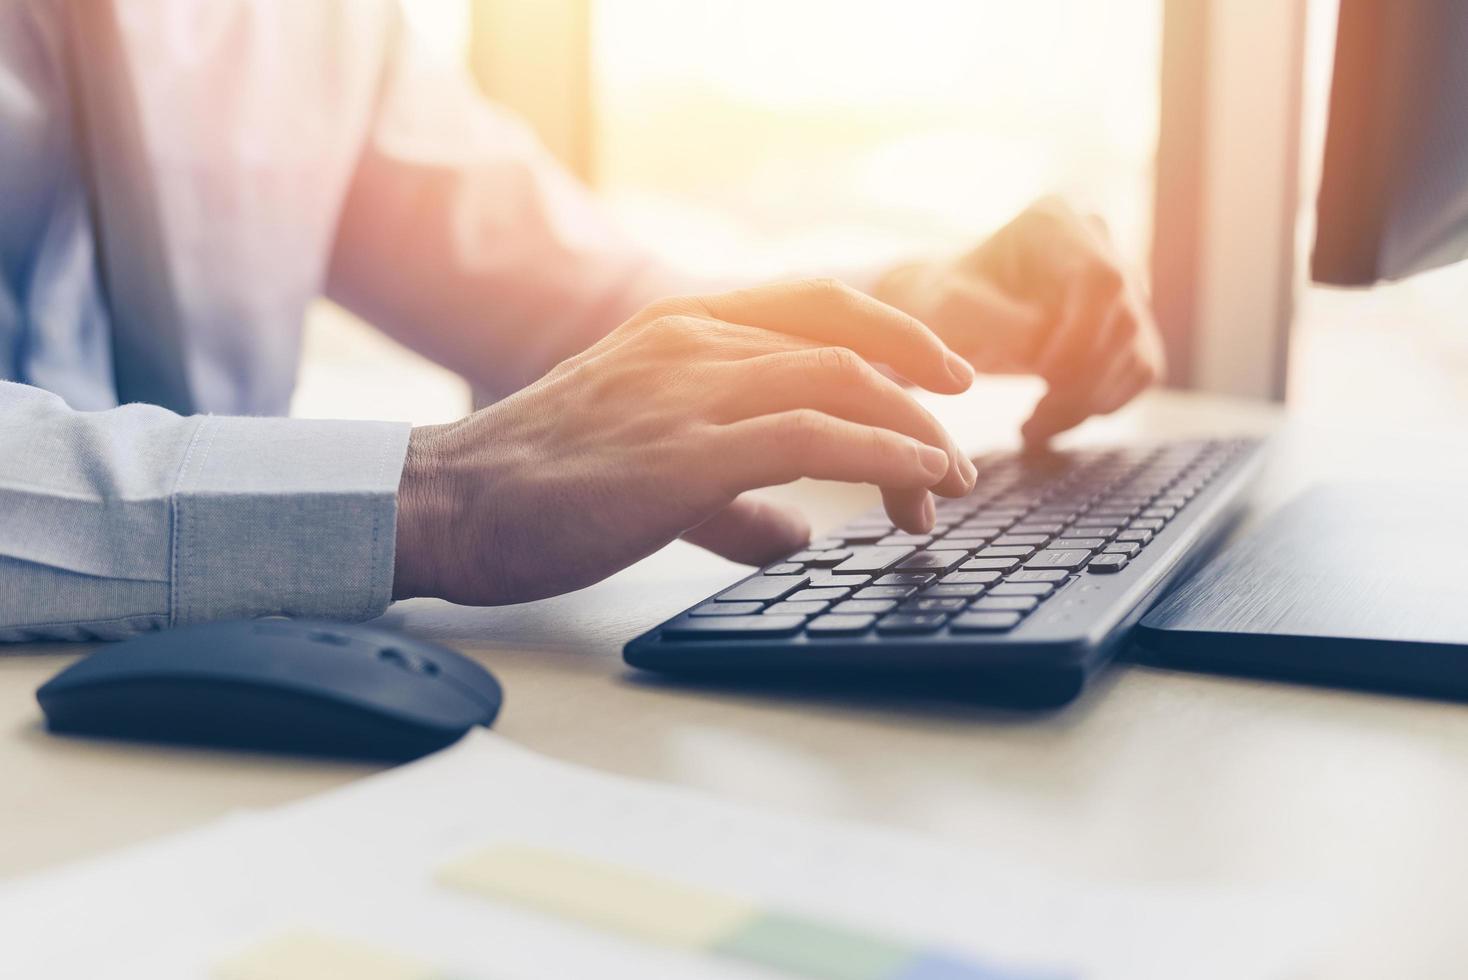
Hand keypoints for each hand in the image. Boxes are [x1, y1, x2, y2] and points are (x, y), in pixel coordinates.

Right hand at [392, 279, 978, 604]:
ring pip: (842, 384)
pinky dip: (882, 457)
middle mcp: (692, 342)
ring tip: (946, 487)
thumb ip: (729, 494)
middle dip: (918, 400)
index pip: (816, 306)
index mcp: (681, 327)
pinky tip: (916, 484)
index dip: (895, 336)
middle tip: (953, 463)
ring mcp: (687, 390)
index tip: (943, 380)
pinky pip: (813, 439)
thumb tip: (797, 533)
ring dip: (912, 436)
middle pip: (846, 345)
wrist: (446, 504)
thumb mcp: (643, 460)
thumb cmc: (534, 483)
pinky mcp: (683, 454)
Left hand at [872, 197, 1164, 443]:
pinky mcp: (1130, 324)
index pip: (1101, 279)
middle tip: (1032, 419)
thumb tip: (1043, 343)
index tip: (1037, 373)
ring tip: (1033, 426)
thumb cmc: (942, 306)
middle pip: (1125, 319)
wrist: (950, 315)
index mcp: (1054, 221)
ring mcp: (1122, 282)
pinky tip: (1054, 415)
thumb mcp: (946, 309)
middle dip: (1080, 380)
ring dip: (1087, 402)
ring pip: (1137, 352)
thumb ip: (989, 319)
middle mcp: (1098, 242)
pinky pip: (1140, 372)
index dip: (1079, 336)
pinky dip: (1100, 405)